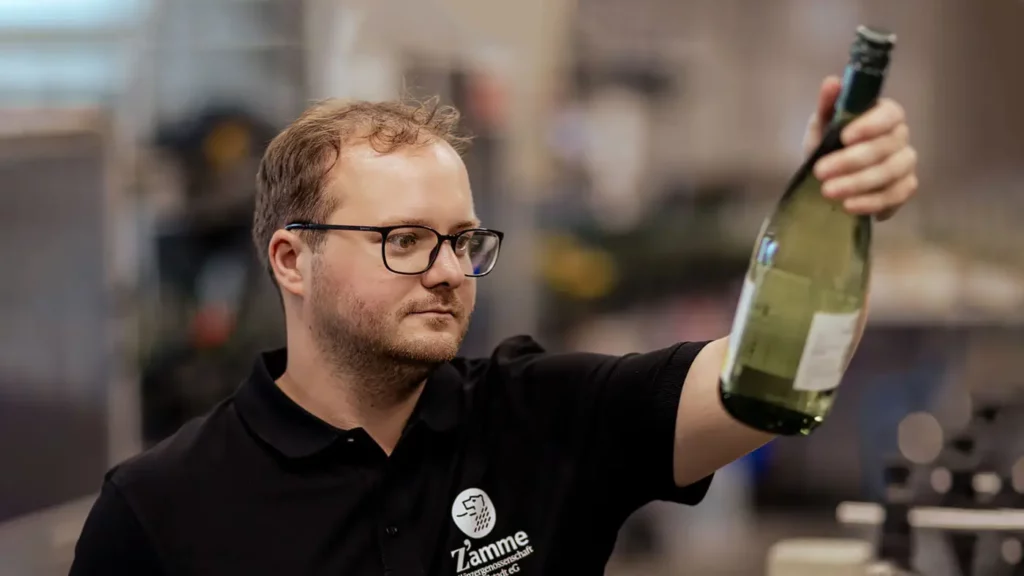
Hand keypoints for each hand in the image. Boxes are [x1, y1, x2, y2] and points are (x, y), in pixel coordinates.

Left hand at [803, 75, 918, 220]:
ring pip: (891, 173)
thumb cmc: (828, 146)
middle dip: (851, 161)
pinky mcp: (904, 188)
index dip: (871, 125)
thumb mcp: (821, 126)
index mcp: (884, 115)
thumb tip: (831, 82)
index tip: (845, 137)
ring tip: (828, 192)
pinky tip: (849, 206)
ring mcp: (905, 164)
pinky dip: (872, 202)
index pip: (890, 114)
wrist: (828, 179)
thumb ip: (827, 105)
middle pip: (886, 147)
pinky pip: (896, 196)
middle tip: (820, 172)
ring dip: (858, 183)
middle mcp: (900, 137)